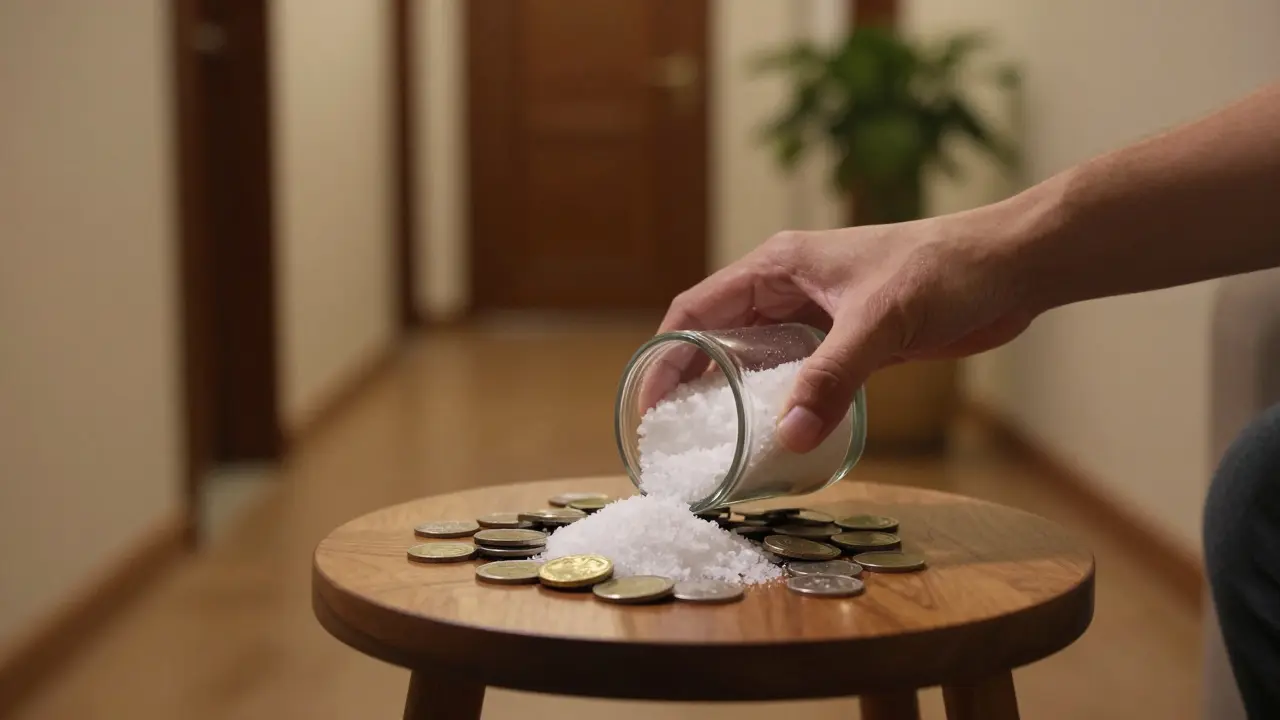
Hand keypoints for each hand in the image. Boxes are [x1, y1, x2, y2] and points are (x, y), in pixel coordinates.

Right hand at [657, 213, 1038, 452]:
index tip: (648, 404)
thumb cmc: (943, 272)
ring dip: (735, 395)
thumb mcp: (881, 322)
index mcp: (778, 266)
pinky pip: (796, 374)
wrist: (1009, 267)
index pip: (697, 309)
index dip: (665, 355)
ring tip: (714, 445)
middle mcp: (788, 289)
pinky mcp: (848, 340)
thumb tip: (791, 437)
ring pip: (756, 358)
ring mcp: (818, 315)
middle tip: (673, 436)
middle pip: (718, 336)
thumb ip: (833, 377)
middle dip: (691, 381)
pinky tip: (775, 435)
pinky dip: (779, 402)